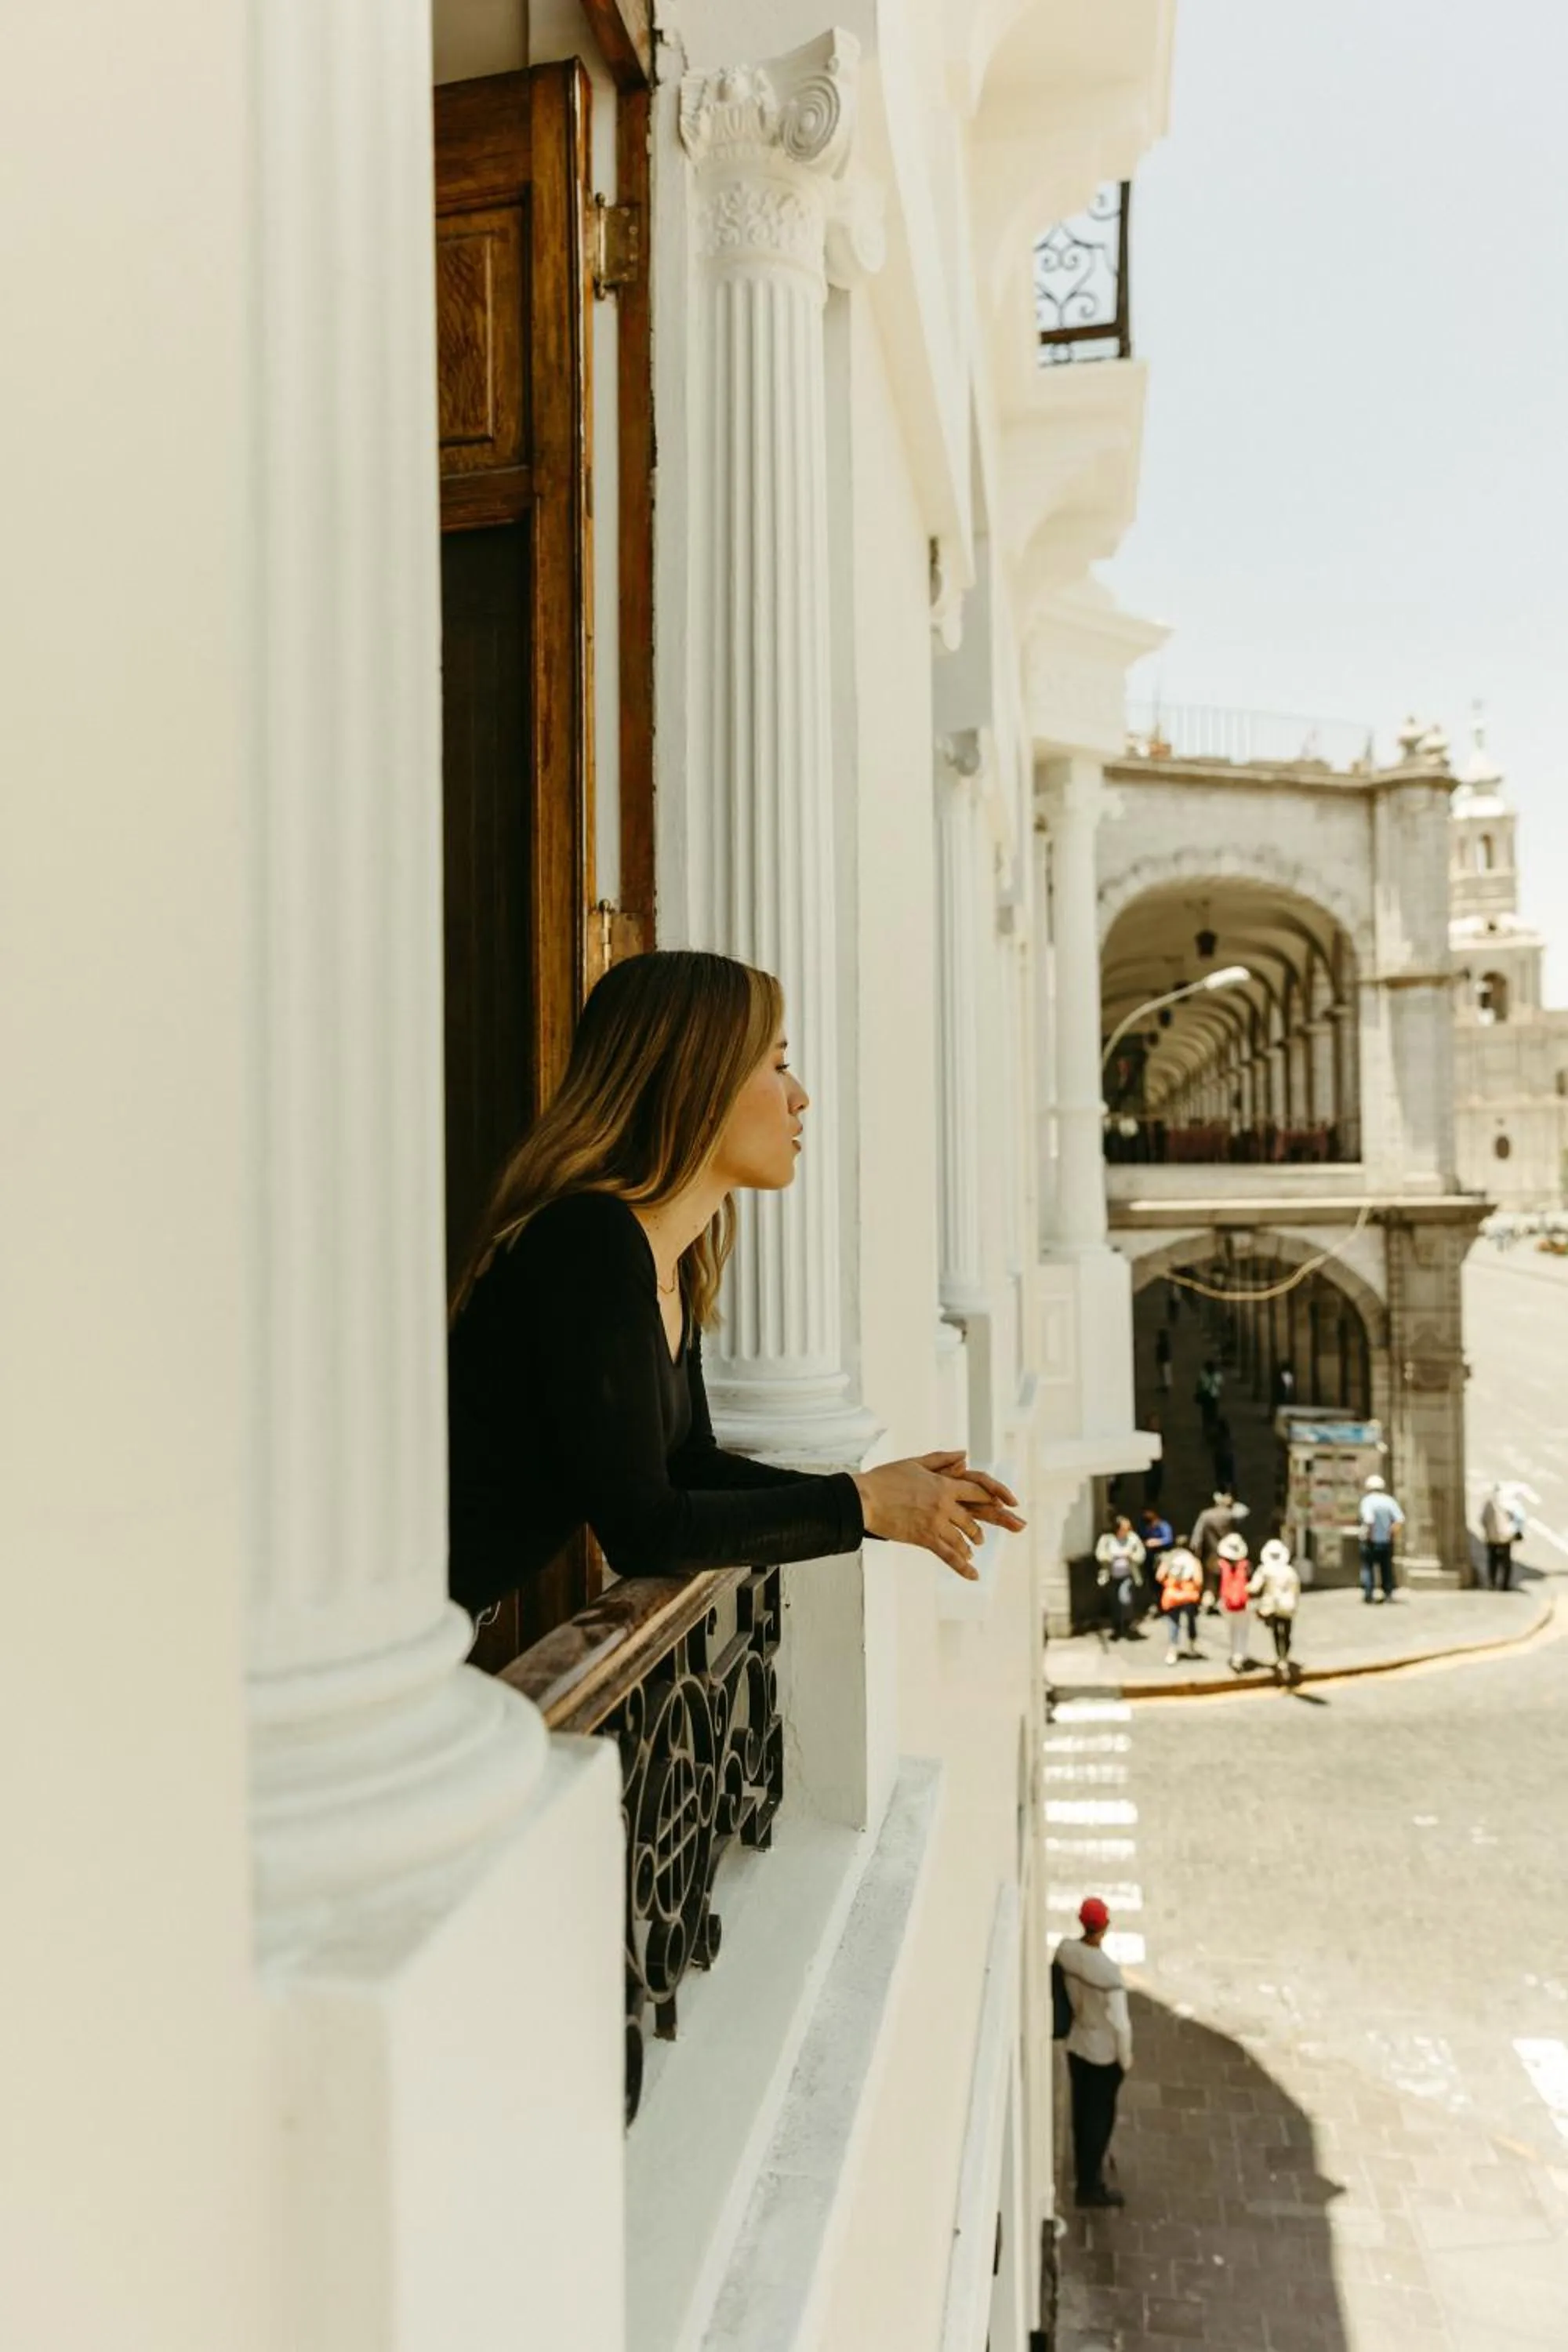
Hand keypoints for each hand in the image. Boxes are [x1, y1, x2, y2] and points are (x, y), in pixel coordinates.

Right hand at [852, 1451, 1024, 1579]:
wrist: (865, 1499)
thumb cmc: (886, 1478)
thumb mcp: (915, 1463)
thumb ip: (942, 1460)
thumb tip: (964, 1455)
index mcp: (944, 1485)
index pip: (978, 1492)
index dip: (995, 1497)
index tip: (1006, 1505)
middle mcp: (944, 1505)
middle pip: (973, 1519)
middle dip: (981, 1529)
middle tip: (983, 1537)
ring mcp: (936, 1523)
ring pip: (962, 1538)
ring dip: (970, 1545)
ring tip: (972, 1550)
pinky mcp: (925, 1538)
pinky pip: (948, 1555)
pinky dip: (963, 1566)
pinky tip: (973, 1575)